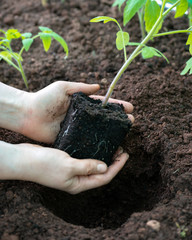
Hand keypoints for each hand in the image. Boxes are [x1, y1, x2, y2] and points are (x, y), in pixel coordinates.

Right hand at [14, 143, 128, 193]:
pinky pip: (84, 157)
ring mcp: (72, 170)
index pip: (104, 177)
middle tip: (121, 148)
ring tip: (112, 145)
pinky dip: (92, 151)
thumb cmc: (45, 165)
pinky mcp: (67, 161)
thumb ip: (87, 167)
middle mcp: (77, 179)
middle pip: (100, 172)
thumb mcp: (69, 166)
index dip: (117, 167)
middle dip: (112, 162)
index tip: (126, 155)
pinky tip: (95, 143)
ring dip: (103, 156)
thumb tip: (105, 167)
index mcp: (79, 184)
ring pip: (93, 164)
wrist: (25, 159)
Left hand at [22, 81, 133, 142]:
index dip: (116, 106)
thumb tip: (99, 86)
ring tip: (123, 136)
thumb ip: (81, 88)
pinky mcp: (71, 138)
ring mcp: (77, 128)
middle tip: (131, 122)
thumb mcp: (63, 87)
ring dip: (110, 133)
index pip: (103, 104)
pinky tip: (105, 147)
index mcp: (81, 104)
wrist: (28, 114)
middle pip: (103, 119)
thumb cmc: (44, 98)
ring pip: (96, 131)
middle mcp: (81, 117)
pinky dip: (95, 144)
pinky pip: (85, 141)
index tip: (130, 108)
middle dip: (118, 120)